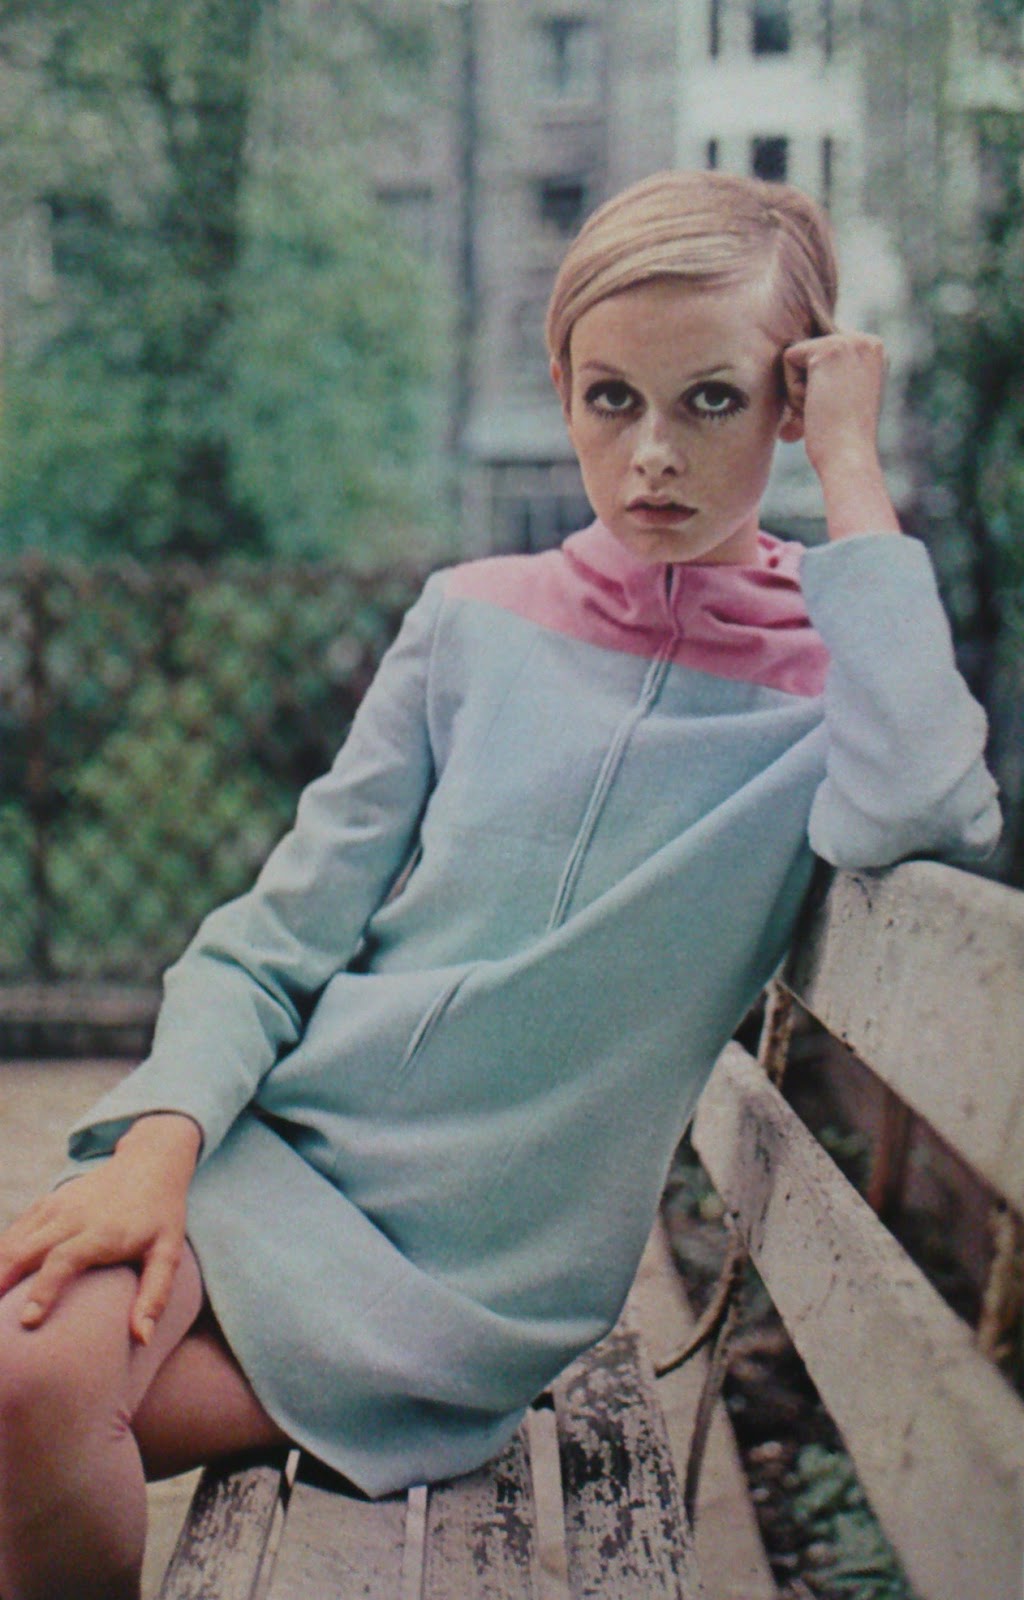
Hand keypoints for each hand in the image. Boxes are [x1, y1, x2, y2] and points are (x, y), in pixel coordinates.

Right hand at [0, 1112, 201, 1342]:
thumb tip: (143, 1339)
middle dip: (1, 1283)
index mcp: (102, 1232)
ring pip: (12, 1241)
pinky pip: (14, 1230)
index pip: (63, 1260)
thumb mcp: (168, 1253)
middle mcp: (73, 1217)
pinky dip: (0, 1254)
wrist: (150, 1163)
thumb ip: (155, 1295)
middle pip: (25, 1250)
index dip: (43, 1290)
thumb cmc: (160, 1216)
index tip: (27, 1321)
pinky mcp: (47, 1202)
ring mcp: (56, 1206)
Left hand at [782, 333, 900, 540]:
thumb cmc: (844, 441)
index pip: (824, 355)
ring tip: (824, 411)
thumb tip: (793, 361)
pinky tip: (816, 405)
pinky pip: (788, 359)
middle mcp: (867, 341)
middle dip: (808, 388)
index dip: (818, 386)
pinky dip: (793, 390)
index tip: (835, 410)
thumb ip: (830, 376)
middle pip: (810, 354)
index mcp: (875, 353)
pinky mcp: (828, 349)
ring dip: (800, 392)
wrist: (849, 457)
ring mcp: (850, 342)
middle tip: (828, 415)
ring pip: (798, 357)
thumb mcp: (844, 399)